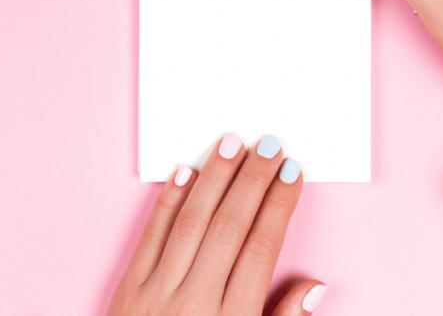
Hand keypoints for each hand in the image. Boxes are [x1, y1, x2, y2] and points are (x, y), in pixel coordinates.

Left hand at [109, 134, 324, 315]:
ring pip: (191, 221)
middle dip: (254, 180)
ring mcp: (156, 293)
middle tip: (271, 143)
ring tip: (232, 142)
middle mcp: (194, 302)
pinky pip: (151, 236)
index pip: (262, 248)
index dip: (280, 205)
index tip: (294, 173)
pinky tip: (186, 171)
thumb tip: (314, 286)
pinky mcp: (127, 289)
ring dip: (215, 177)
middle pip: (230, 226)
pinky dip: (168, 201)